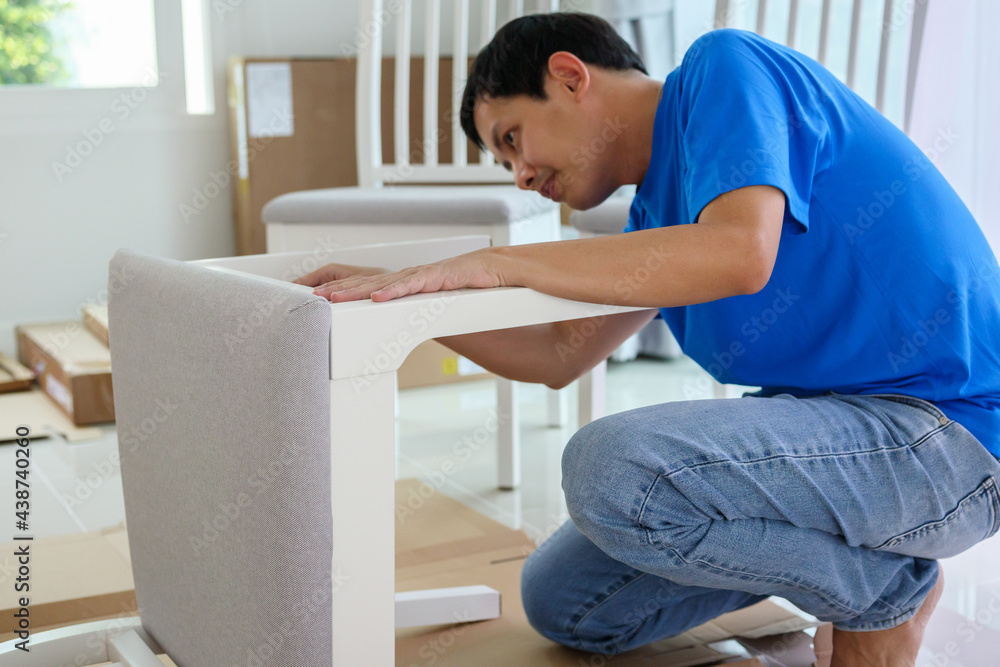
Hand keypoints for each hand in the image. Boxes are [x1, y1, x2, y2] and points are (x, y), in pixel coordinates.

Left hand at [309, 250, 504, 302]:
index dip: (342, 291)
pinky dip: (394, 291)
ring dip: (356, 291)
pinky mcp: (437, 277)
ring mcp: (420, 274)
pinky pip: (412, 284)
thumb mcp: (432, 303)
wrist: (491, 269)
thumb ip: (414, 311)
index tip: (319, 298)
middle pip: (365, 283)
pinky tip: (376, 297)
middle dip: (337, 290)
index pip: (366, 287)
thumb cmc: (463, 285)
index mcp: (403, 282)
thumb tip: (398, 331)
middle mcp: (407, 276)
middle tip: (312, 297)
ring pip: (383, 284)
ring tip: (333, 298)